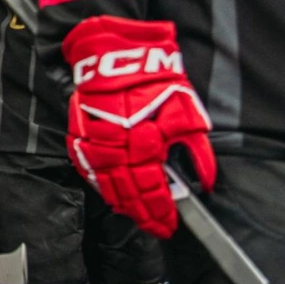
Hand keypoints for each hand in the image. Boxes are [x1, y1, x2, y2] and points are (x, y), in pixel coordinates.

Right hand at [63, 16, 215, 238]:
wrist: (114, 55)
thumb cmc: (153, 80)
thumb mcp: (187, 113)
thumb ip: (197, 151)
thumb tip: (204, 181)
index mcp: (143, 144)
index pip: (153, 191)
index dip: (161, 212)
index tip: (169, 226)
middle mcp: (116, 149)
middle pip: (128, 194)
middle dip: (143, 215)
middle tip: (155, 228)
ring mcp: (94, 144)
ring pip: (106, 186)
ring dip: (121, 205)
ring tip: (134, 216)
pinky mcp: (80, 135)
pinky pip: (88, 170)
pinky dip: (100, 186)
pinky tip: (110, 195)